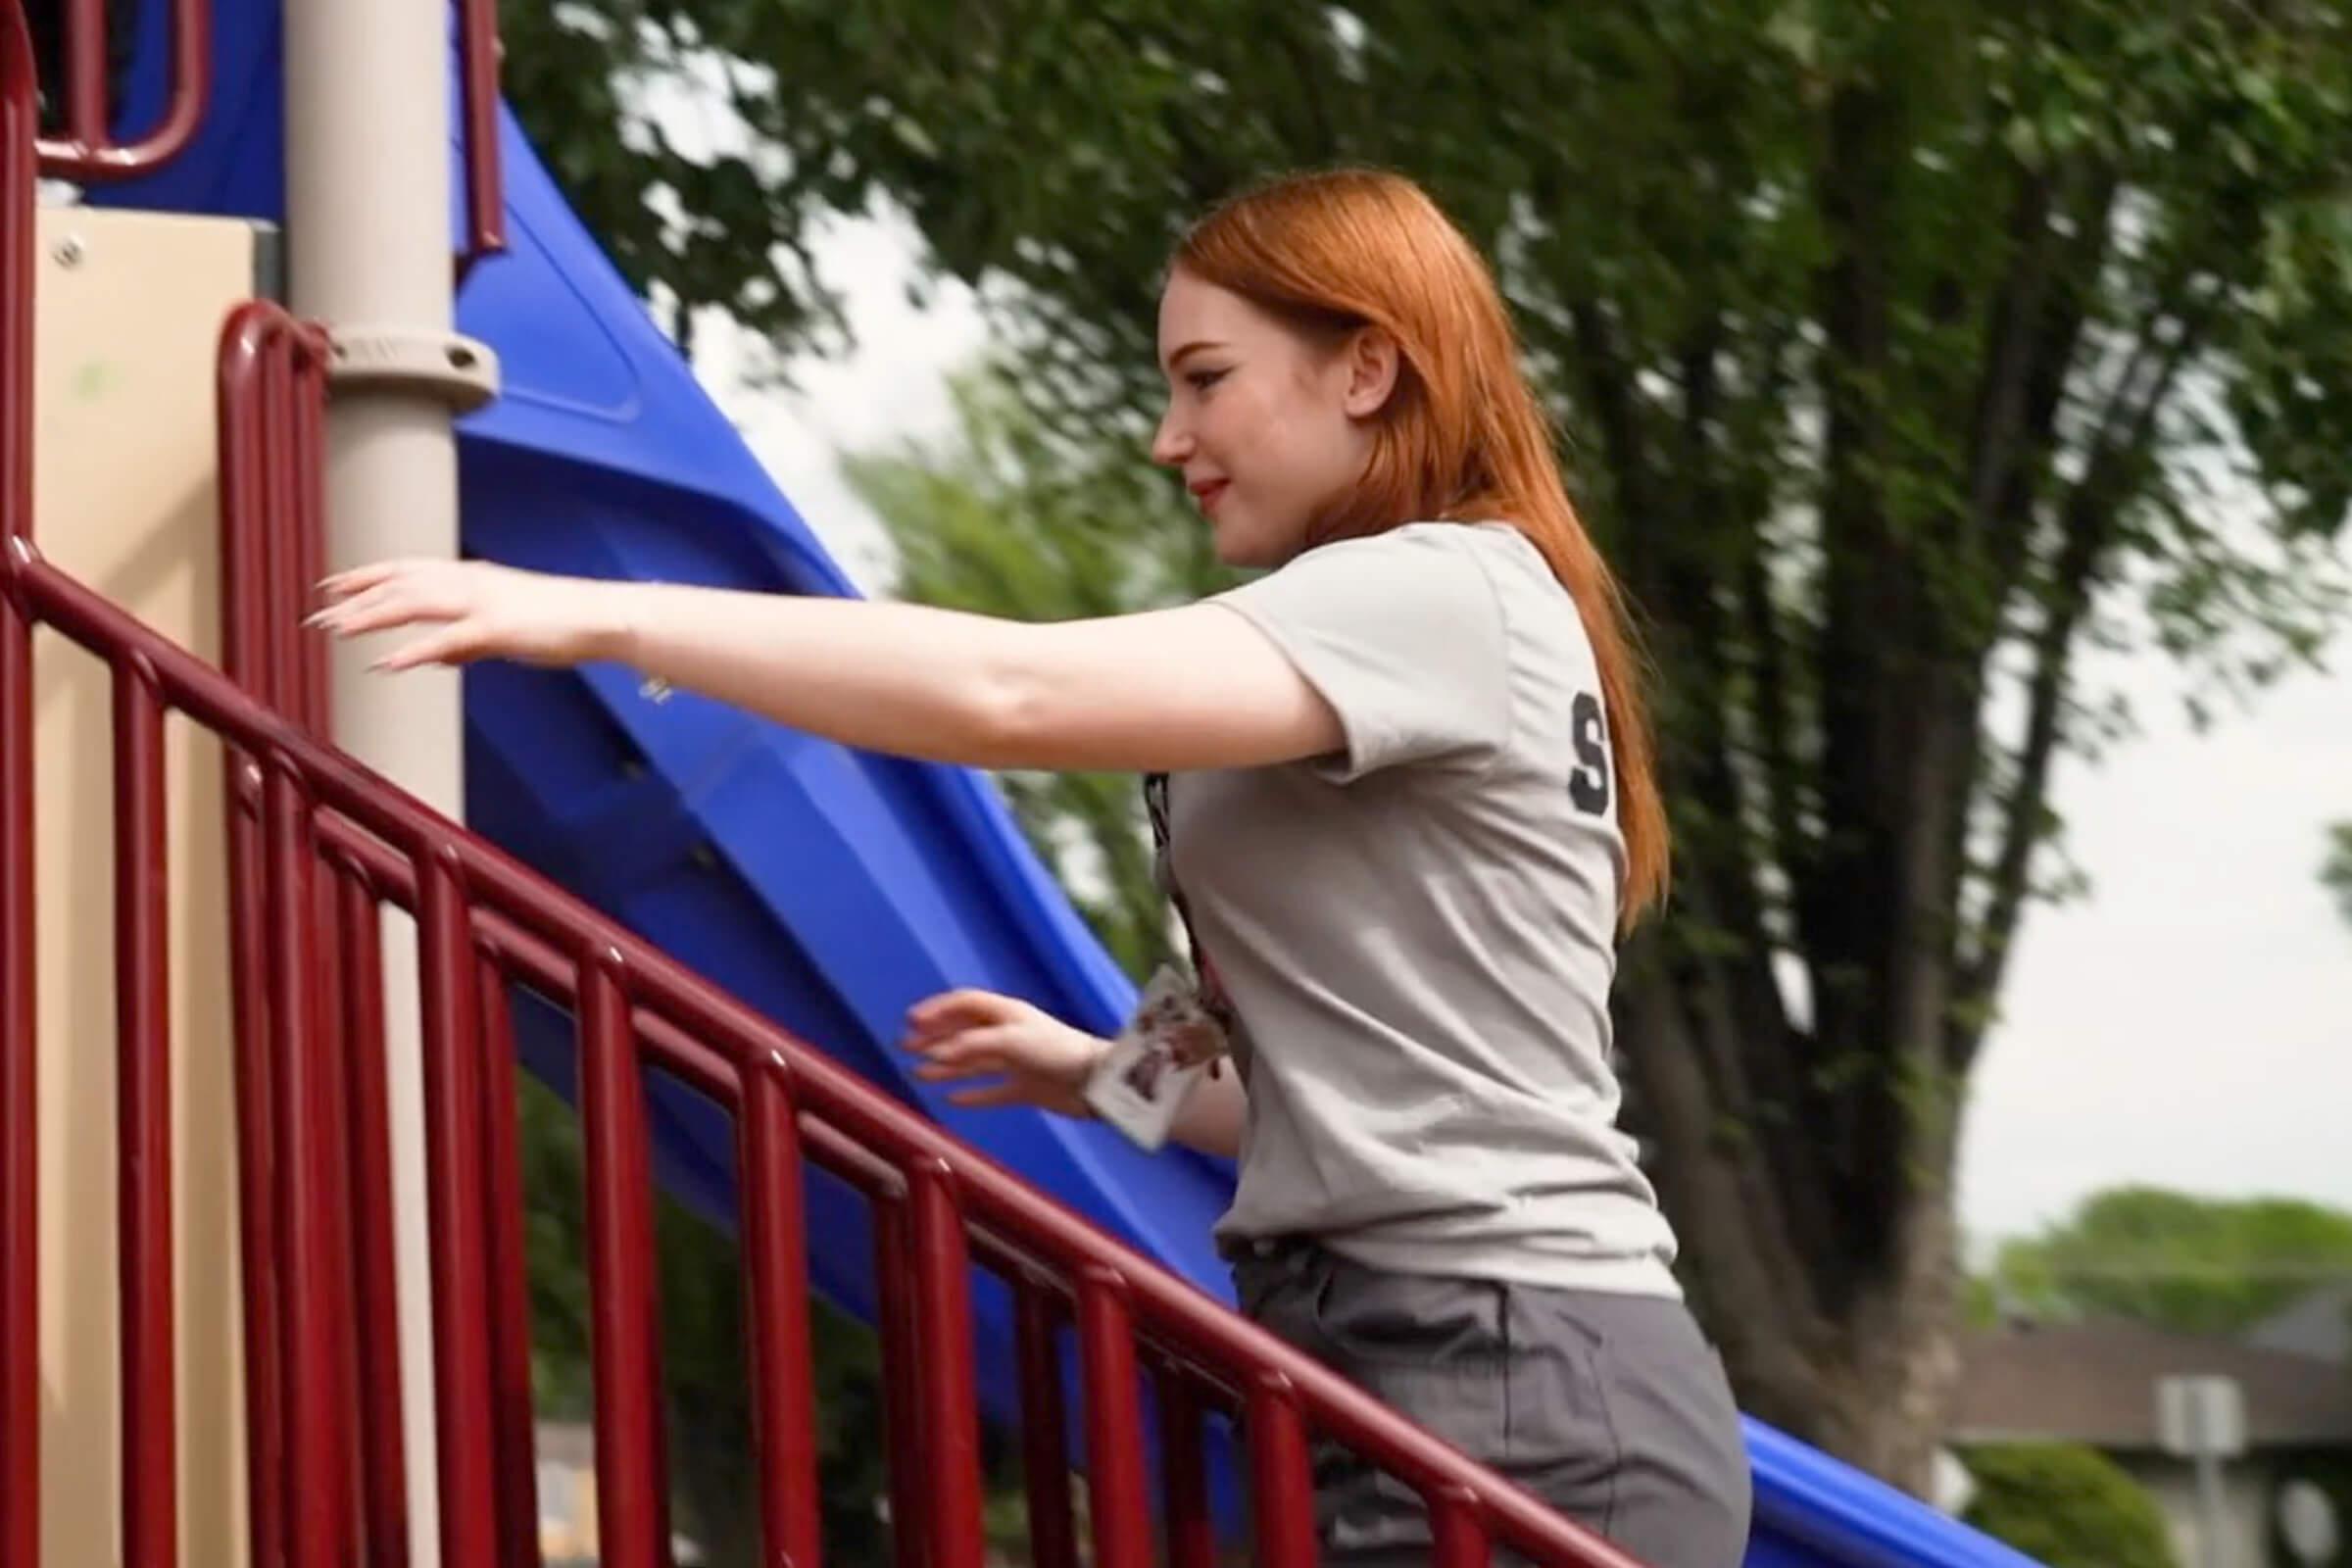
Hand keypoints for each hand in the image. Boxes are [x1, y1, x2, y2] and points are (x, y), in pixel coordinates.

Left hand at [309, 558, 630, 672]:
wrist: (598, 618)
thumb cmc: (556, 623)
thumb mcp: (501, 631)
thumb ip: (463, 642)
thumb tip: (433, 657)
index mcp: (469, 577)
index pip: (405, 569)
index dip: (365, 576)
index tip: (330, 585)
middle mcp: (468, 582)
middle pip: (399, 584)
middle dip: (355, 600)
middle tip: (316, 617)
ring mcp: (481, 603)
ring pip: (413, 603)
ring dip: (371, 617)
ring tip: (336, 631)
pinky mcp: (496, 628)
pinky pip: (446, 639)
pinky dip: (413, 650)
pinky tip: (385, 663)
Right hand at [902, 989, 1107, 1115]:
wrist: (1096, 1082)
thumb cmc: (1057, 1051)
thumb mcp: (1010, 1041)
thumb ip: (970, 1047)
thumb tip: (934, 1055)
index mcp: (1007, 1015)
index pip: (965, 1004)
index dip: (937, 1010)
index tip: (910, 1021)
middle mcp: (1010, 1035)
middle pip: (964, 1033)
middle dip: (933, 1039)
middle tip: (905, 1047)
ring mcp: (1017, 1062)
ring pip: (973, 1063)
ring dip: (945, 1067)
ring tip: (918, 1074)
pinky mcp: (1026, 1088)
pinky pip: (992, 1091)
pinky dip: (971, 1094)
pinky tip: (952, 1099)